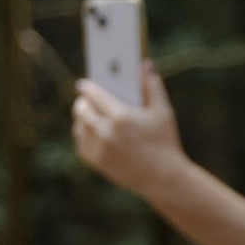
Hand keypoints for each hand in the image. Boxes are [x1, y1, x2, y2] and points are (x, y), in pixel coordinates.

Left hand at [72, 61, 186, 205]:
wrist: (163, 179)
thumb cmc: (165, 142)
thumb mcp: (163, 111)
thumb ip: (152, 86)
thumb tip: (146, 64)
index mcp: (120, 116)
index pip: (94, 94)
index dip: (86, 87)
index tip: (83, 84)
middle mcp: (106, 132)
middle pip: (81, 109)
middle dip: (82, 102)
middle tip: (85, 99)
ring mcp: (99, 149)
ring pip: (79, 127)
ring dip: (81, 119)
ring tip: (86, 114)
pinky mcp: (97, 163)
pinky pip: (81, 144)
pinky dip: (83, 136)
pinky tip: (90, 132)